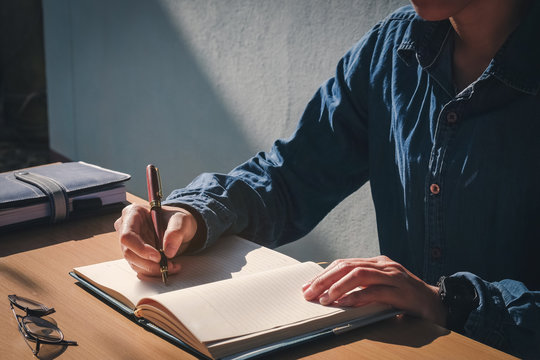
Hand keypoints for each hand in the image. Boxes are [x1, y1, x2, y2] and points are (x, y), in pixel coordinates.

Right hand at [114, 203, 197, 277]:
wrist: (179, 228)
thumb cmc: (177, 219)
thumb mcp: (181, 220)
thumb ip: (176, 232)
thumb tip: (168, 251)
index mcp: (133, 213)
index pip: (128, 235)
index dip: (140, 249)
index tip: (157, 256)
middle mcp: (126, 227)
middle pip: (129, 252)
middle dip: (149, 263)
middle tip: (167, 265)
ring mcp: (130, 242)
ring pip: (134, 262)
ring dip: (153, 269)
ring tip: (172, 266)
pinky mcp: (135, 253)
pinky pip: (140, 267)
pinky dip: (154, 271)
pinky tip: (168, 267)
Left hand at [302, 256, 446, 325]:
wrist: (437, 303)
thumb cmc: (406, 297)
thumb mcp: (381, 287)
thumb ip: (362, 286)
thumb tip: (332, 293)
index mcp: (376, 262)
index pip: (344, 263)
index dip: (324, 274)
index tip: (308, 286)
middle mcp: (383, 265)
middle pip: (348, 266)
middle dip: (325, 279)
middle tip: (309, 292)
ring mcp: (393, 276)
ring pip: (359, 275)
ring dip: (338, 286)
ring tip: (324, 298)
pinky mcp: (402, 291)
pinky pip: (375, 292)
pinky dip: (357, 297)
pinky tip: (345, 303)